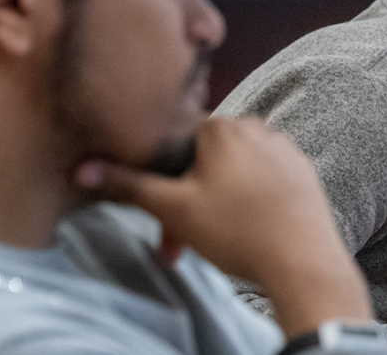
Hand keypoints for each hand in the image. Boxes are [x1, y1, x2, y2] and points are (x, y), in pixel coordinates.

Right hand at [74, 117, 371, 336]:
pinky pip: (262, 182)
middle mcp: (257, 128)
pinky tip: (243, 230)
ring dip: (212, 205)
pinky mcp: (304, 173)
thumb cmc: (237, 230)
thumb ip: (127, 185)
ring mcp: (285, 149)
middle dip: (184, 202)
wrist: (304, 260)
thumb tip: (81, 168)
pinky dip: (245, 203)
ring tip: (210, 242)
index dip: (158, 178)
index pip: (174, 140)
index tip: (155, 214)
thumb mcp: (173, 208)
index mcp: (222, 126)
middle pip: (204, 162)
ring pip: (232, 174)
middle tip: (175, 246)